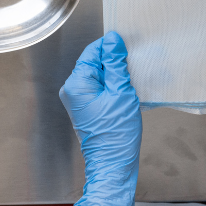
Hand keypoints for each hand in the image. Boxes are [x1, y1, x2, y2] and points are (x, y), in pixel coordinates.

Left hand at [59, 31, 141, 205]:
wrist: (113, 164)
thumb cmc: (116, 134)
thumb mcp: (121, 93)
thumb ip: (115, 64)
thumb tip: (112, 41)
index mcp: (76, 84)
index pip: (92, 52)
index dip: (110, 47)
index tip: (127, 45)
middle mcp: (72, 90)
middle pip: (93, 62)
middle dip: (113, 62)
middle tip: (133, 65)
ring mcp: (77, 100)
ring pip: (98, 75)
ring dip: (114, 75)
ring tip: (131, 79)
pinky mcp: (86, 108)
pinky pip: (98, 88)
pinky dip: (111, 86)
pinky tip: (125, 91)